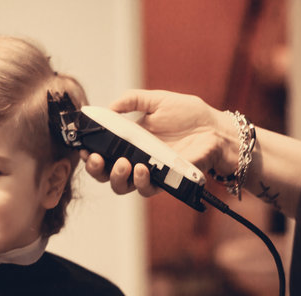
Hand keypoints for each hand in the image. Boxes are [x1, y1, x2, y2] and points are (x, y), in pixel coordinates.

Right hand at [81, 89, 237, 195]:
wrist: (216, 129)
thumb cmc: (189, 115)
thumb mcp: (157, 100)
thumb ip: (132, 100)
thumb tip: (108, 107)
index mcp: (129, 141)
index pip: (102, 152)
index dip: (89, 153)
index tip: (83, 147)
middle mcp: (135, 159)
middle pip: (105, 173)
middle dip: (95, 169)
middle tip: (95, 158)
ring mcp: (149, 172)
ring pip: (121, 186)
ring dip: (115, 177)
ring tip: (122, 163)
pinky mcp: (164, 181)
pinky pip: (146, 190)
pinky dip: (140, 182)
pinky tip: (142, 168)